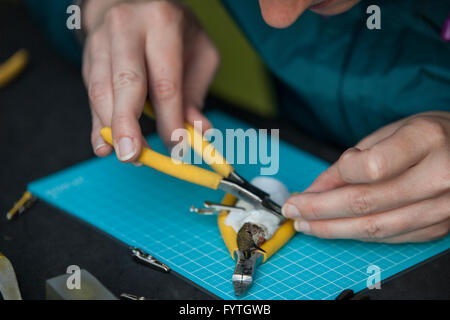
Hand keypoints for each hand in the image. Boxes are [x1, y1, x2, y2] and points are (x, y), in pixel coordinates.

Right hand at [81, 0, 218, 160]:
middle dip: (129, 125)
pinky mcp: (88, 59)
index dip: (171, 120)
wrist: (130, 3)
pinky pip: (91, 95)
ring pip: (102, 92)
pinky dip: (98, 123)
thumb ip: (196, 94)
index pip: (166, 82)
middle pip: (126, 83)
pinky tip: (103, 144)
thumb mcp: (198, 53)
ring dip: (112, 129)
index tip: (177, 147)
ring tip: (125, 155)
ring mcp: (102, 42)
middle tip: (133, 156)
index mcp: (162, 24)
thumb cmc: (171, 32)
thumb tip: (199, 131)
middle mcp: (127, 29)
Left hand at [282, 112, 449, 242]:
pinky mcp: (441, 226)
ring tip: (307, 224)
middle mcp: (439, 175)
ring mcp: (443, 206)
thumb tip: (316, 190)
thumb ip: (352, 161)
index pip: (370, 167)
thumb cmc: (427, 134)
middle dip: (321, 210)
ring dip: (334, 229)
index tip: (312, 184)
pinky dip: (359, 234)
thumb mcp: (388, 133)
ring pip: (377, 228)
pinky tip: (337, 228)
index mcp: (426, 139)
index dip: (336, 177)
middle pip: (367, 203)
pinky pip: (391, 236)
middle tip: (294, 209)